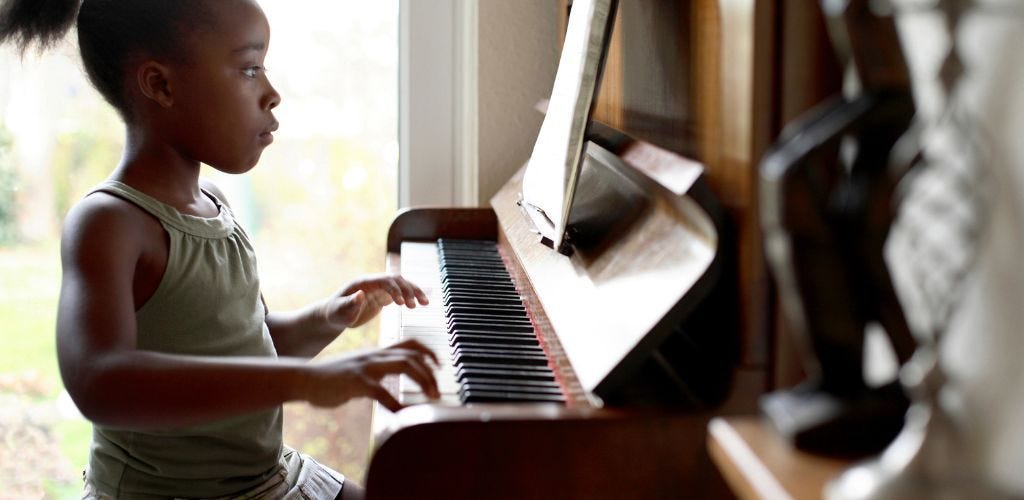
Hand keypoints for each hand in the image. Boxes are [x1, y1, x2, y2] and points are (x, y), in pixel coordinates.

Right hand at [303, 339, 440, 410]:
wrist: (305, 379)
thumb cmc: (333, 378)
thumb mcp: (359, 369)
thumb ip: (375, 372)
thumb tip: (391, 385)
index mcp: (377, 352)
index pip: (410, 343)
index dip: (429, 352)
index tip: (439, 365)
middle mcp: (375, 355)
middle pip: (413, 355)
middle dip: (431, 372)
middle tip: (438, 392)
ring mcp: (366, 366)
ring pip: (404, 364)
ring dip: (423, 380)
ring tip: (431, 397)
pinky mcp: (356, 382)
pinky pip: (382, 391)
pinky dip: (396, 403)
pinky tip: (404, 414)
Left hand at [324, 274, 429, 328]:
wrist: (336, 315)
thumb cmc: (336, 313)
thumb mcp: (340, 311)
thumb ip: (350, 303)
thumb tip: (361, 294)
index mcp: (364, 282)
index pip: (384, 280)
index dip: (395, 289)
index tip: (401, 304)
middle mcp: (375, 282)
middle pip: (397, 280)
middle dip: (408, 291)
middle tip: (415, 306)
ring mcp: (380, 288)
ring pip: (402, 285)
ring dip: (414, 292)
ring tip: (426, 303)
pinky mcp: (384, 296)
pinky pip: (402, 293)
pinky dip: (413, 297)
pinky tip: (423, 302)